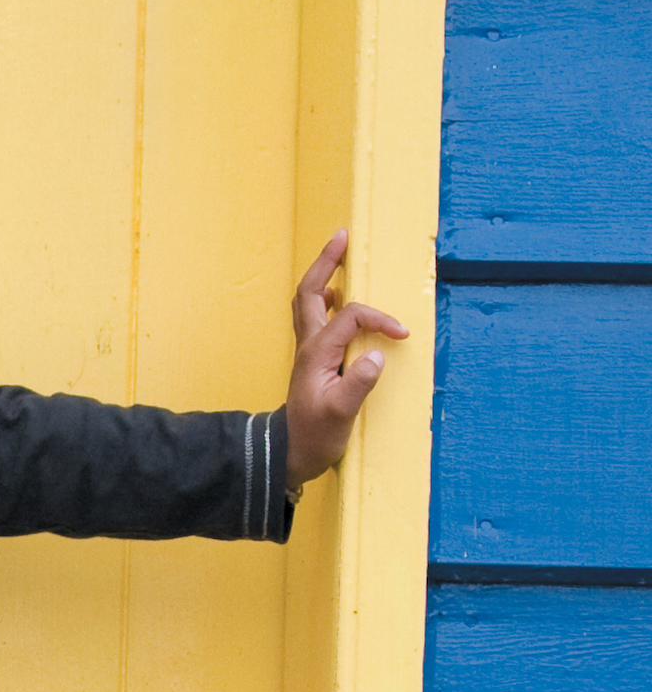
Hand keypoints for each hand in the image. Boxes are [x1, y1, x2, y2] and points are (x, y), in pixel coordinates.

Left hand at [284, 230, 408, 484]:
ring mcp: (307, 351)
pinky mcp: (311, 359)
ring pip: (308, 301)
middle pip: (310, 291)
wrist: (290, 453)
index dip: (378, 319)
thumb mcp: (340, 414)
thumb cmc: (314, 436)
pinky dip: (325, 299)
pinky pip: (314, 317)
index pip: (351, 316)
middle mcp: (308, 345)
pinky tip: (338, 299)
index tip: (401, 334)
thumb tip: (376, 354)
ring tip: (339, 256)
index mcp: (317, 353)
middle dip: (326, 262)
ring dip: (322, 275)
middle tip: (342, 237)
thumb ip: (358, 383)